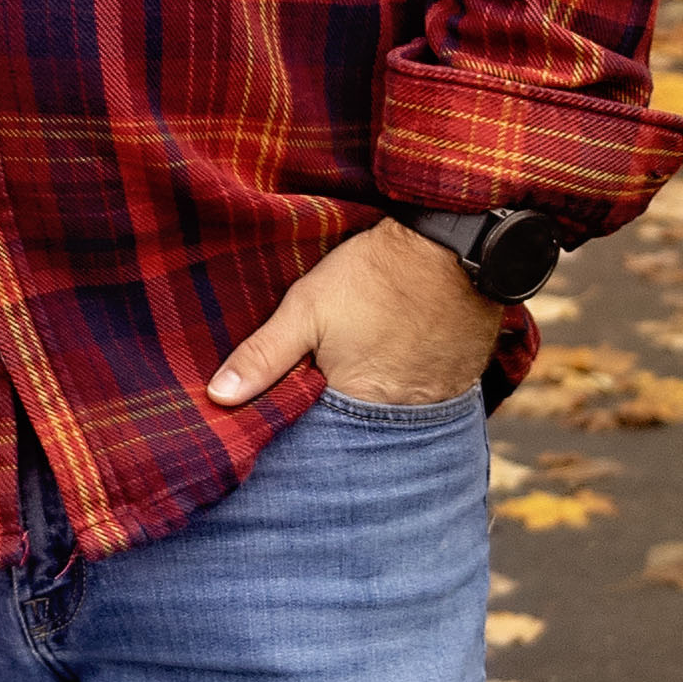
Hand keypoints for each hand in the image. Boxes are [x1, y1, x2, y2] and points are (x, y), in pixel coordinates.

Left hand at [209, 216, 500, 410]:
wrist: (451, 244)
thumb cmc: (372, 276)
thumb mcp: (306, 309)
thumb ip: (263, 356)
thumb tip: (218, 397)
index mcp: (358, 404)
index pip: (322, 437)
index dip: (304, 419)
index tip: (291, 402)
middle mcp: (402, 415)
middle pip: (361, 429)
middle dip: (340, 413)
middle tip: (330, 379)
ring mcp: (439, 399)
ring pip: (397, 415)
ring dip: (378, 400)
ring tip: (368, 366)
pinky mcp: (464, 378)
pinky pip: (431, 396)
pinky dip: (412, 385)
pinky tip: (400, 359)